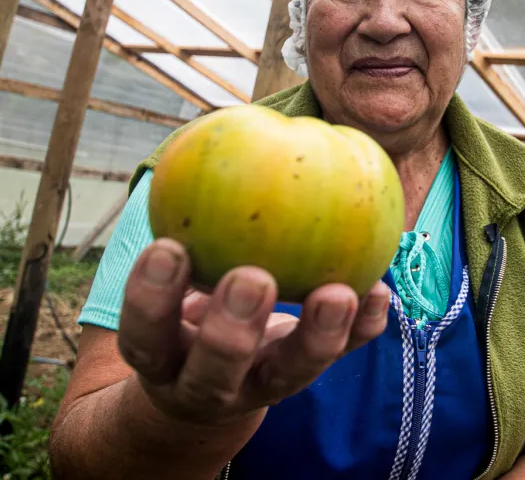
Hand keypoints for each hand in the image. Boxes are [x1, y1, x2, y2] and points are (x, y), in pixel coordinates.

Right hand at [116, 238, 389, 427]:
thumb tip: (209, 134)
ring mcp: (259, 390)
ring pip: (286, 378)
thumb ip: (181, 226)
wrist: (206, 380)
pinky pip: (340, 358)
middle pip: (213, 372)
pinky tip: (379, 292)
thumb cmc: (182, 301)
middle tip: (253, 279)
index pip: (145, 333)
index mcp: (160, 356)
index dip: (151, 297)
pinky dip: (361, 328)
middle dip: (231, 331)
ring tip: (337, 292)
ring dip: (315, 335)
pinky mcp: (305, 379)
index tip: (168, 247)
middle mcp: (205, 384)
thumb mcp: (166, 278)